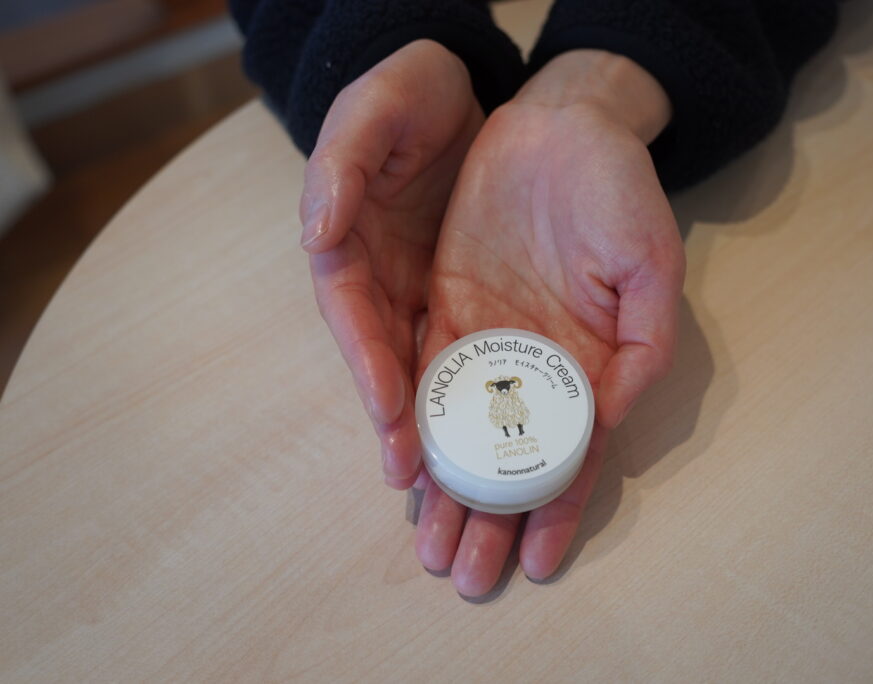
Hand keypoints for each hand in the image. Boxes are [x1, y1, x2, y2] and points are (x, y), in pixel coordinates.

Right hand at [302, 40, 483, 487]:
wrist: (461, 86)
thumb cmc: (407, 91)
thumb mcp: (373, 108)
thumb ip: (341, 163)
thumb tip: (316, 230)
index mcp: (348, 244)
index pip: (354, 315)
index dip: (368, 366)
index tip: (389, 413)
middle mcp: (381, 280)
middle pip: (387, 362)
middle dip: (400, 426)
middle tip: (416, 486)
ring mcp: (420, 289)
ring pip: (428, 370)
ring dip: (438, 428)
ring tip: (457, 487)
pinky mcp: (461, 291)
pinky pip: (470, 349)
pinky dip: (479, 392)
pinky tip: (496, 433)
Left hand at [414, 51, 685, 594]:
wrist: (560, 129)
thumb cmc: (618, 193)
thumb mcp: (651, 263)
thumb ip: (645, 343)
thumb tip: (609, 417)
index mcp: (592, 364)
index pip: (574, 455)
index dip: (557, 510)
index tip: (537, 560)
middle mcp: (539, 366)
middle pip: (512, 458)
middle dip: (491, 518)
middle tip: (467, 575)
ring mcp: (491, 340)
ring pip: (466, 431)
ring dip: (450, 491)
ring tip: (432, 544)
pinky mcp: (448, 308)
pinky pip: (428, 376)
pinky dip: (416, 424)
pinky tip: (408, 469)